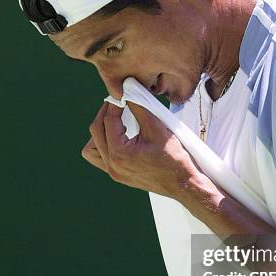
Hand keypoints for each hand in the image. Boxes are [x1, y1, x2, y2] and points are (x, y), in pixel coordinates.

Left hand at [81, 101, 203, 198]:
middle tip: (116, 104)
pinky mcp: (119, 176)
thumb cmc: (174, 159)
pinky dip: (105, 146)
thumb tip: (129, 91)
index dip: (114, 104)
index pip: (108, 121)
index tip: (122, 95)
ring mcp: (114, 173)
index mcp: (119, 153)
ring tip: (114, 122)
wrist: (183, 183)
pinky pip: (101, 159)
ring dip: (100, 132)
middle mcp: (112, 165)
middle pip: (96, 132)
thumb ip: (139, 107)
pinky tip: (119, 137)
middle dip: (105, 114)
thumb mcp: (157, 127)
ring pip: (92, 149)